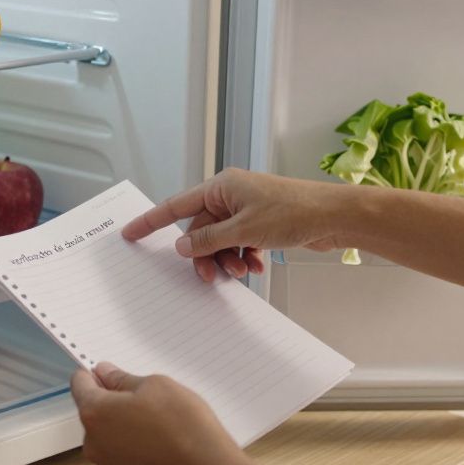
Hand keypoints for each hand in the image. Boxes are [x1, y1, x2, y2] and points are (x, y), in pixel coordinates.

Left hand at [71, 362, 249, 464]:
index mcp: (94, 413)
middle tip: (146, 401)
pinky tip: (159, 447)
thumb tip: (105, 374)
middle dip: (112, 404)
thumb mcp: (155, 385)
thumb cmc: (183, 424)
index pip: (79, 385)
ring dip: (123, 430)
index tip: (108, 374)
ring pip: (108, 439)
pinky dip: (134, 451)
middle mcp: (93, 444)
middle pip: (93, 414)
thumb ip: (121, 379)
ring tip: (157, 427)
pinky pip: (122, 460)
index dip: (93, 376)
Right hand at [122, 168, 357, 280]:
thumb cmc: (293, 212)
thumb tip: (183, 246)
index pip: (175, 206)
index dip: (150, 221)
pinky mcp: (261, 223)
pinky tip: (256, 265)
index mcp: (221, 188)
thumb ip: (208, 240)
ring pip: (220, 241)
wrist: (333, 216)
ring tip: (242, 271)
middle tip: (211, 277)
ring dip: (227, 259)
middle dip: (205, 256)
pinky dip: (243, 257)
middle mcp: (230, 195)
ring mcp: (246, 209)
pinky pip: (239, 243)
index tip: (129, 233)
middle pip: (200, 231)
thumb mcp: (243, 230)